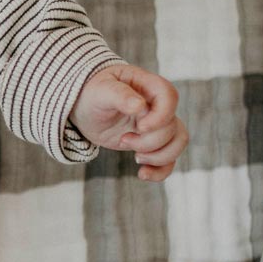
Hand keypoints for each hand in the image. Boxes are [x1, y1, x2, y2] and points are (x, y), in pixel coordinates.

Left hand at [70, 63, 188, 181]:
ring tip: (136, 157)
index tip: (140, 127)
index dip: (161, 116)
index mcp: (148, 86)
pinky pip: (168, 159)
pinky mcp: (151, 142)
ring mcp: (157, 125)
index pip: (170, 97)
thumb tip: (139, 105)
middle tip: (123, 140)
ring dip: (159, 156)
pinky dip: (160, 171)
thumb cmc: (92, 93)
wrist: (84, 109)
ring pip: (178, 142)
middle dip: (149, 141)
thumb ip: (120, 95)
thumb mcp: (100, 91)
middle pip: (172, 126)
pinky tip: (142, 175)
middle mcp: (157, 105)